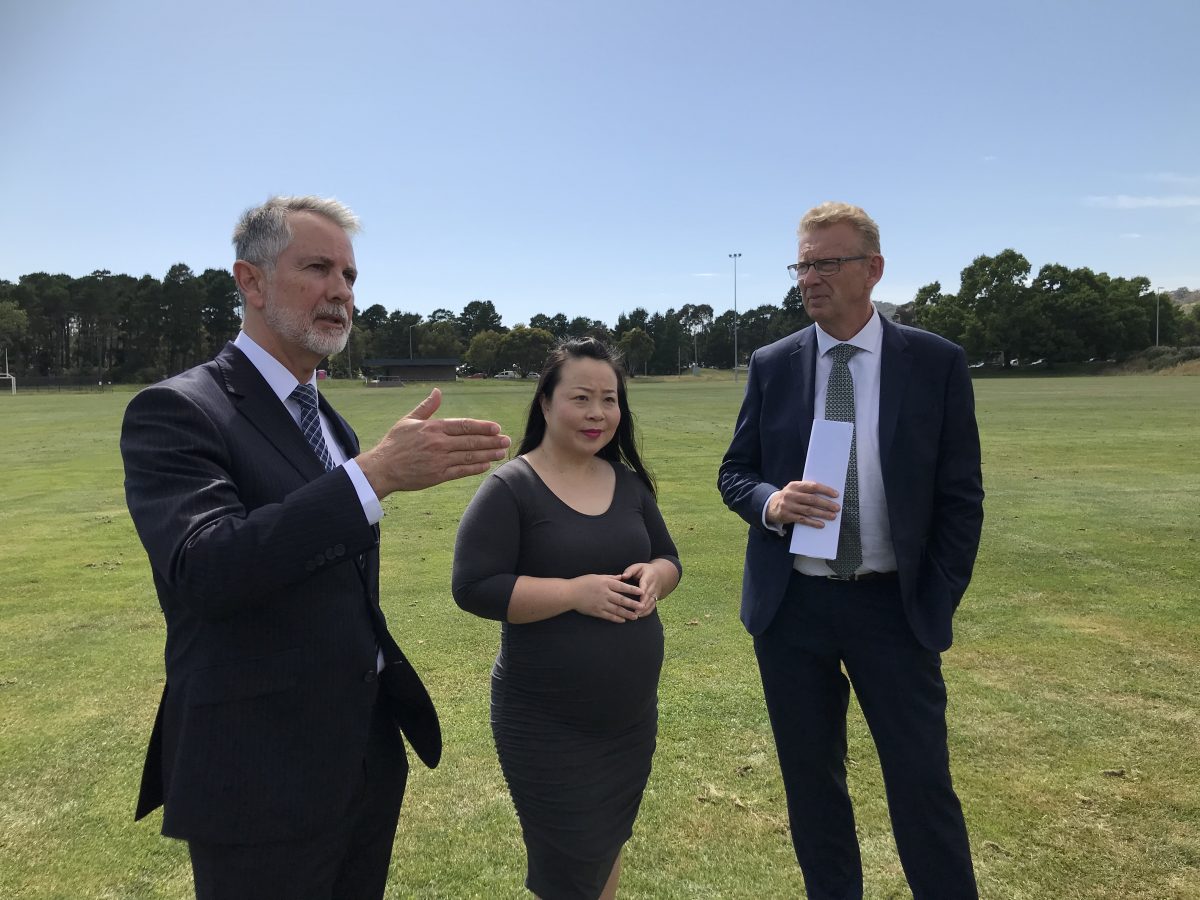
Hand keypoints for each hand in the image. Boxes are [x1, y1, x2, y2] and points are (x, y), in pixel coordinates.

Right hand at [357, 388, 510, 496]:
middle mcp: (439, 443)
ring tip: (501, 452)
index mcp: (433, 428)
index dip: (482, 426)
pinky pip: (461, 471)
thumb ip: (427, 407)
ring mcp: (439, 460)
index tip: (496, 427)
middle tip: (506, 440)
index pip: (463, 425)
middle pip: (470, 441)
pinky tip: (486, 465)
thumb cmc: (395, 443)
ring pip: (469, 456)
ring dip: (488, 454)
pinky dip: (475, 468)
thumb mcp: (408, 420)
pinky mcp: (438, 475)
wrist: (382, 468)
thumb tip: (438, 391)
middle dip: (491, 441)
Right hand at [569, 574, 641, 623]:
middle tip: (642, 606)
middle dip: (633, 604)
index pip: (622, 587)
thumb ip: (610, 577)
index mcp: (605, 583)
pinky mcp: (596, 611)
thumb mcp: (597, 576)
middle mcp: (604, 593)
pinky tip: (623, 620)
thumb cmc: (582, 582)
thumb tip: (622, 577)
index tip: (641, 592)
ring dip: (627, 613)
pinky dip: (616, 618)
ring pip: (617, 610)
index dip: (632, 590)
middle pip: (622, 600)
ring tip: (635, 616)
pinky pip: (608, 616)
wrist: (569, 593)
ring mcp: (600, 603)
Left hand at [620, 562, 660, 617]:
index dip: (643, 590)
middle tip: (636, 611)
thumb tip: (623, 576)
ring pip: (651, 602)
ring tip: (636, 615)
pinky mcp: (656, 598)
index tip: (640, 596)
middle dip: (643, 603)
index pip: (645, 584)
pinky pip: (653, 606)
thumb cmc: (644, 570)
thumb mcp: (638, 567)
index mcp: (649, 576)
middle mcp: (654, 586)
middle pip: (648, 595)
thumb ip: (630, 571)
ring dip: (645, 609)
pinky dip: (647, 611)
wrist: (660, 574)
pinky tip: (640, 615)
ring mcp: (656, 593)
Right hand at [767, 480, 839, 527]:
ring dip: (822, 514)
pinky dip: (813, 522)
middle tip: (837, 508)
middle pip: (812, 499)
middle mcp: (791, 495)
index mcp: (795, 485)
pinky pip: (802, 520)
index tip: (836, 494)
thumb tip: (827, 496)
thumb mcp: (795, 490)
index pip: (812, 486)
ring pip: (809, 510)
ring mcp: (788, 506)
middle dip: (826, 504)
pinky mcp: (787, 516)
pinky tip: (821, 524)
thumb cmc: (789, 497)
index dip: (825, 490)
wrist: (770, 506)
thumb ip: (807, 491)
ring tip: (833, 516)